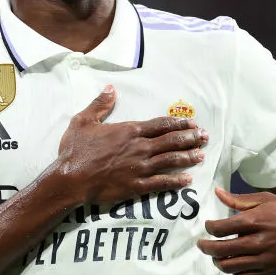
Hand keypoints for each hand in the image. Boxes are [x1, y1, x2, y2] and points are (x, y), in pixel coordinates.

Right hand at [57, 86, 208, 205]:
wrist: (70, 179)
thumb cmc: (75, 150)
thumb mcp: (83, 121)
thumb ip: (100, 104)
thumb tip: (110, 88)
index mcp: (129, 130)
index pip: (161, 124)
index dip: (179, 123)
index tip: (192, 122)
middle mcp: (139, 147)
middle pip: (171, 141)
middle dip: (190, 138)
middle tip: (205, 137)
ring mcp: (139, 168)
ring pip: (170, 160)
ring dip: (188, 157)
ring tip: (201, 155)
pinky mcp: (136, 186)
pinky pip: (161, 183)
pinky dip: (176, 181)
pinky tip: (188, 180)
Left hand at [196, 188, 275, 274]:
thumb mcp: (265, 200)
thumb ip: (238, 200)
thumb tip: (217, 192)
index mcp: (256, 221)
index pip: (221, 229)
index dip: (209, 228)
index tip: (208, 226)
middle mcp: (258, 242)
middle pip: (221, 250)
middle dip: (206, 247)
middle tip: (201, 245)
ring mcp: (264, 260)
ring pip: (230, 267)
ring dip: (218, 261)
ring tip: (216, 255)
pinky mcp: (269, 272)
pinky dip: (234, 271)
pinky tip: (234, 263)